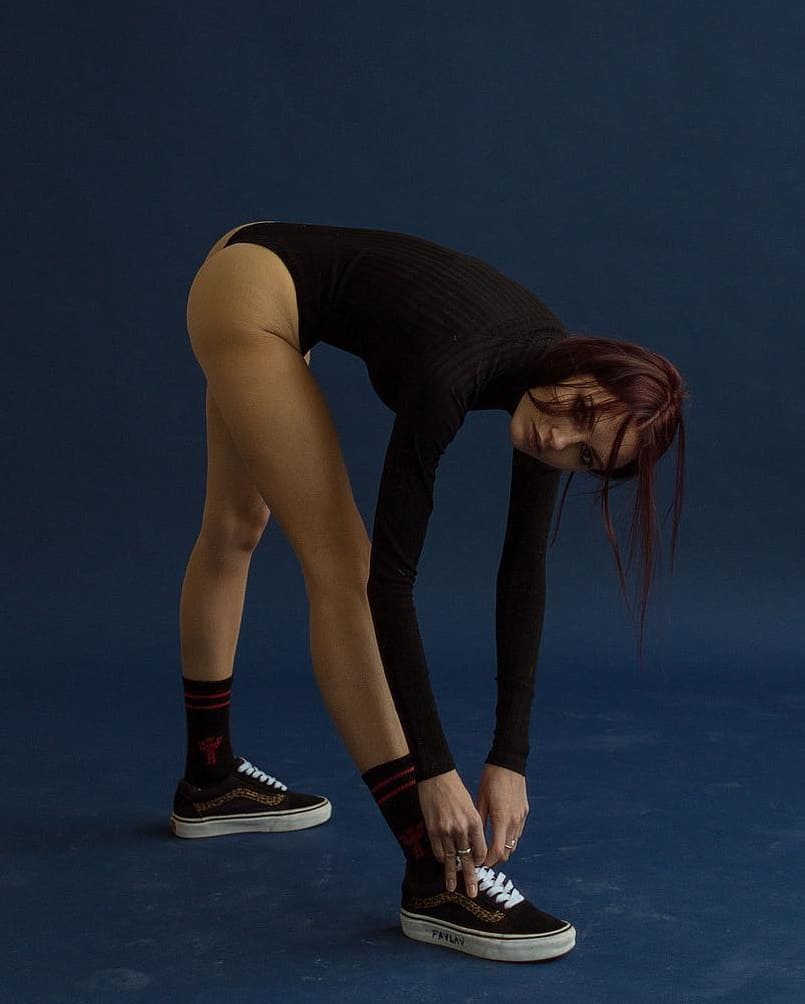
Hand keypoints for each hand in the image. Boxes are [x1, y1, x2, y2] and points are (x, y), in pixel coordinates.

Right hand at [417, 770, 487, 896]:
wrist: (436, 776)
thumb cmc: (456, 790)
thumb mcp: (471, 806)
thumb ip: (472, 826)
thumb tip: (473, 845)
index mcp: (474, 821)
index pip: (480, 850)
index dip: (480, 861)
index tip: (479, 867)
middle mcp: (461, 828)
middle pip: (467, 859)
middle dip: (470, 878)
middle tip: (473, 893)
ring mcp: (446, 830)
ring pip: (451, 859)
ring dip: (451, 874)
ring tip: (451, 888)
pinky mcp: (432, 829)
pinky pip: (438, 850)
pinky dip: (441, 857)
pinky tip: (443, 863)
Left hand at [476, 764, 528, 866]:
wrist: (509, 762)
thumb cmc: (492, 778)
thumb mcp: (480, 799)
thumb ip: (479, 821)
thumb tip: (473, 838)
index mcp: (501, 818)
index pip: (497, 850)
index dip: (488, 861)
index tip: (479, 863)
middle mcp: (514, 821)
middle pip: (507, 852)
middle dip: (495, 860)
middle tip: (483, 860)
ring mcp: (521, 817)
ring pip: (514, 844)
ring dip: (503, 851)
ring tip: (490, 850)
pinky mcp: (524, 812)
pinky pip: (517, 833)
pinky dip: (509, 840)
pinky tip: (500, 836)